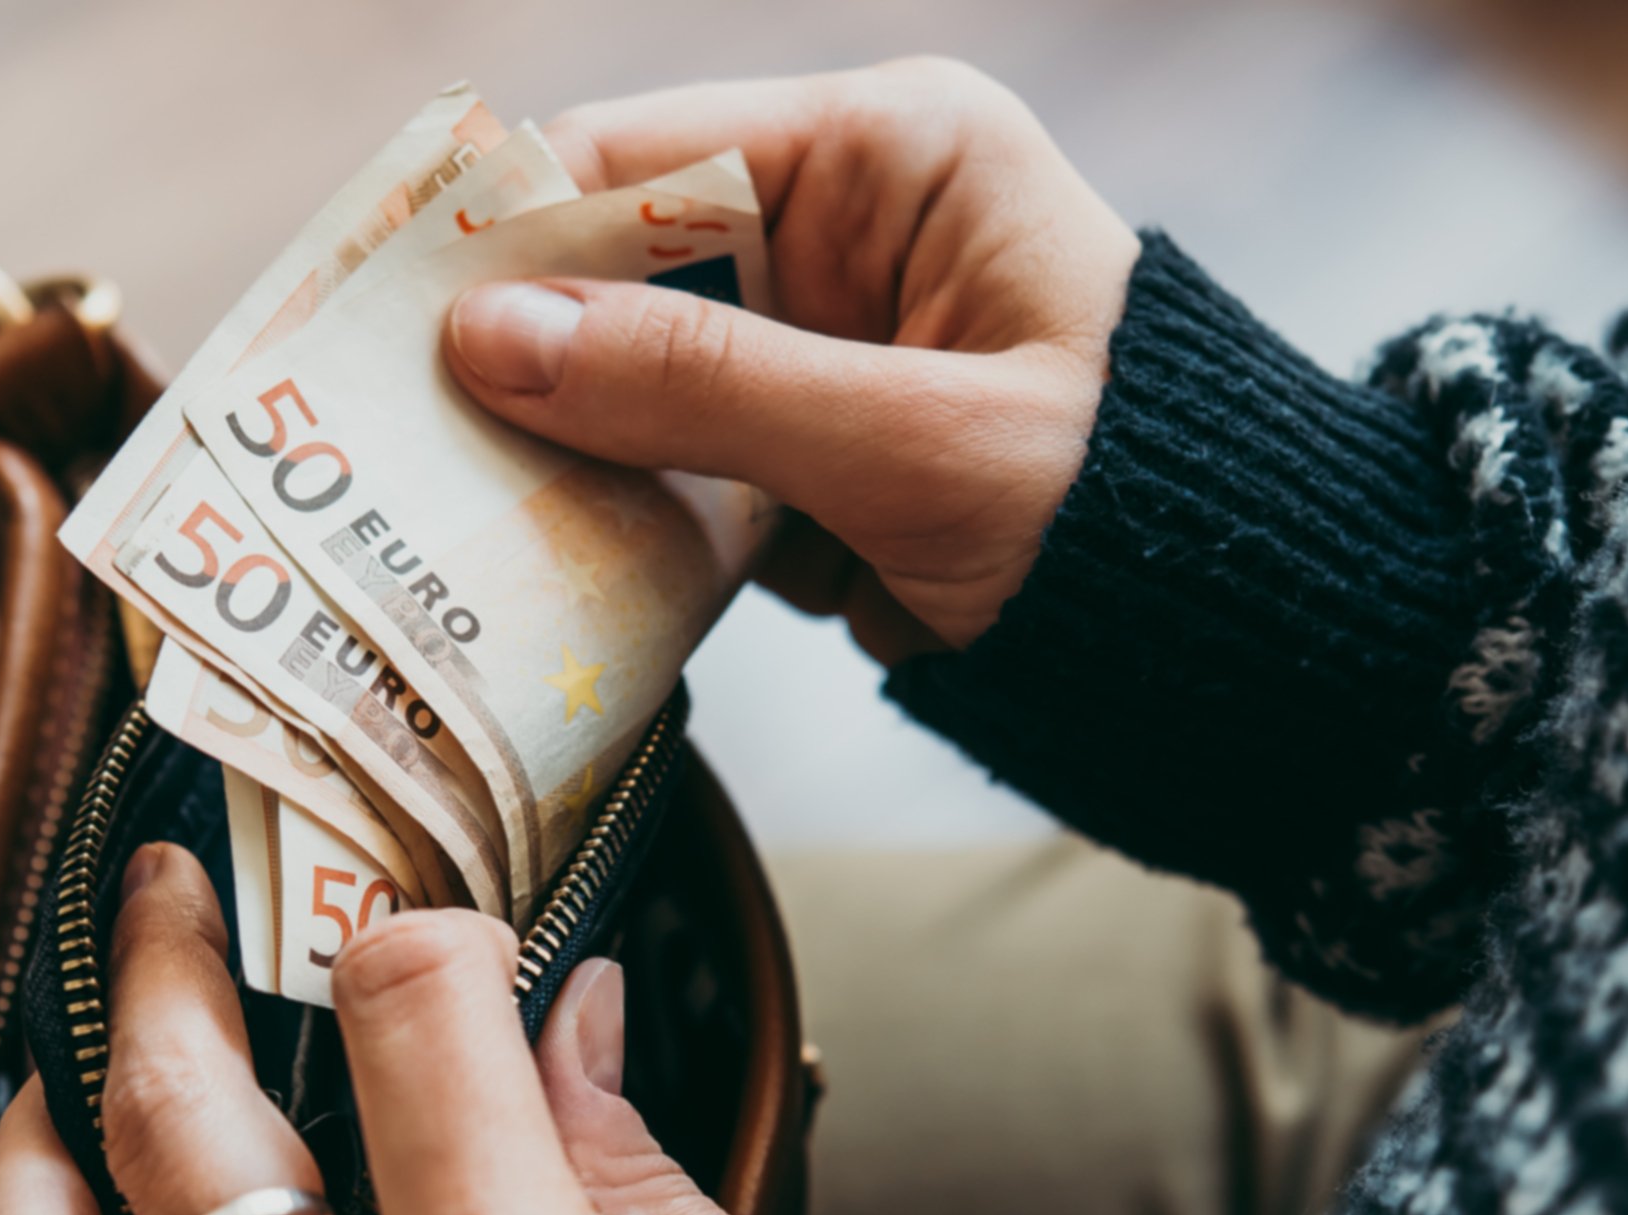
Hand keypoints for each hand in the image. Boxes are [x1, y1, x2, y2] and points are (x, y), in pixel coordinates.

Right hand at [446, 59, 1140, 661]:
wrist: (1243, 645)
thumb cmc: (1128, 512)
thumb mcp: (914, 445)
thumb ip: (702, 387)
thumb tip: (491, 338)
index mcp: (893, 156)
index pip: (646, 160)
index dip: (511, 234)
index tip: (385, 318)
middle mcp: (847, 231)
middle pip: (619, 269)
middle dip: (519, 354)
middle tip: (383, 437)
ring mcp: (825, 348)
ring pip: (632, 380)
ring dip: (556, 449)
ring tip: (431, 516)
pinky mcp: (814, 456)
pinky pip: (678, 468)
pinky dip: (619, 518)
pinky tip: (537, 567)